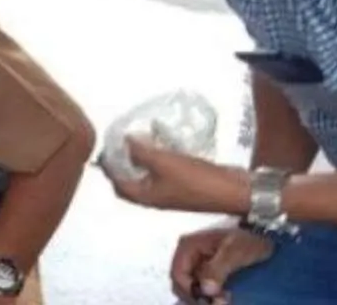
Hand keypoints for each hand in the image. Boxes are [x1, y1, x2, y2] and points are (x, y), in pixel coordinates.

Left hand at [101, 136, 249, 214]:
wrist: (234, 190)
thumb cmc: (195, 179)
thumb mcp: (163, 162)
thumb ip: (140, 150)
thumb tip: (124, 140)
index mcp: (146, 197)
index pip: (118, 185)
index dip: (108, 169)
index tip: (103, 150)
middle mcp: (155, 197)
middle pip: (131, 181)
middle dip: (123, 164)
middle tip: (118, 143)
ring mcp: (171, 191)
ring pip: (148, 175)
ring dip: (141, 160)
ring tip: (136, 139)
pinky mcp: (186, 183)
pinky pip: (165, 171)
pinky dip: (159, 158)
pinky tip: (160, 142)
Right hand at [170, 225, 273, 303]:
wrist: (262, 238)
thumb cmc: (248, 241)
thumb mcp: (234, 253)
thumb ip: (217, 269)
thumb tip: (204, 289)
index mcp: (188, 245)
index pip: (178, 274)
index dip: (190, 290)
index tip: (209, 299)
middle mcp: (187, 254)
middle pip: (181, 282)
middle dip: (198, 295)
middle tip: (220, 300)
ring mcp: (194, 263)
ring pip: (189, 287)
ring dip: (204, 295)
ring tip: (224, 297)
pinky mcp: (203, 271)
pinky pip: (199, 287)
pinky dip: (208, 294)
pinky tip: (222, 294)